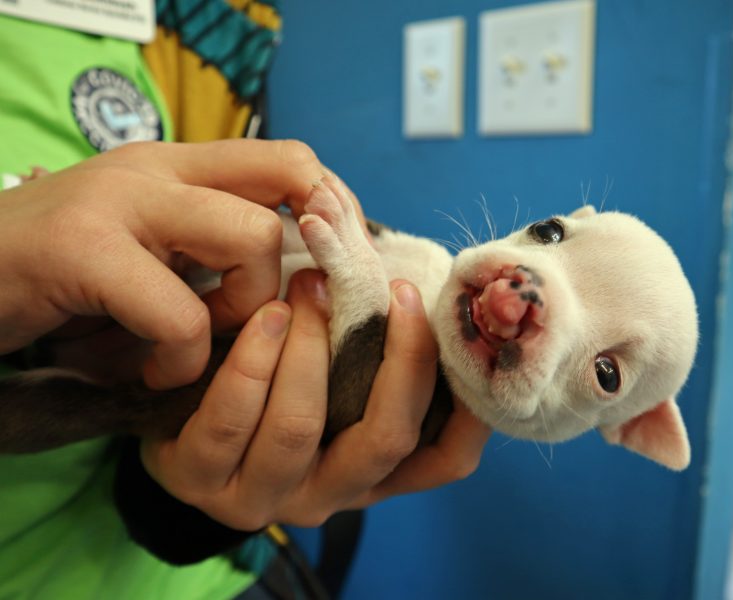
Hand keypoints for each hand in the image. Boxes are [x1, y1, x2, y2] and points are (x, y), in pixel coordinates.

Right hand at [0, 139, 326, 388]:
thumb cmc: (63, 277)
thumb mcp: (149, 251)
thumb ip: (211, 250)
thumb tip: (298, 282)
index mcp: (179, 166)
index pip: (292, 161)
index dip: (329, 210)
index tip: (323, 268)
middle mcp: (158, 168)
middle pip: (292, 186)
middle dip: (290, 270)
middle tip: (245, 319)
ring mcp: (120, 201)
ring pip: (252, 240)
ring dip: (239, 313)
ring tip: (190, 342)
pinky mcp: (82, 250)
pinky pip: (181, 315)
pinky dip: (179, 360)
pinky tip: (150, 371)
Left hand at [141, 271, 489, 529]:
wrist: (180, 411)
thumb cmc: (276, 378)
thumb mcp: (336, 368)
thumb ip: (375, 346)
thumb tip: (426, 283)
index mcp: (371, 471)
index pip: (445, 459)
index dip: (469, 406)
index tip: (463, 334)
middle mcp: (329, 493)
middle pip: (385, 439)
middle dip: (401, 358)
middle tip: (396, 291)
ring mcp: (264, 495)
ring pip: (301, 427)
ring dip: (312, 347)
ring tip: (312, 285)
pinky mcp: (201, 482)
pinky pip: (231, 421)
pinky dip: (254, 361)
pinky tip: (266, 316)